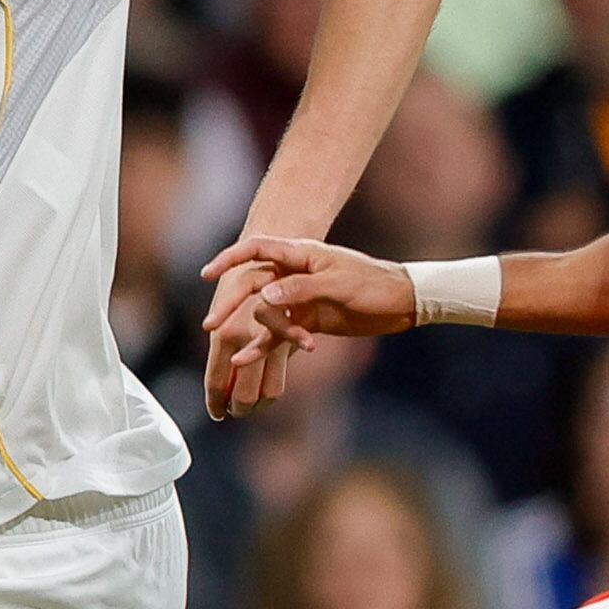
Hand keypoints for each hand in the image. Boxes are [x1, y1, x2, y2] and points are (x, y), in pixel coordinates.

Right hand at [197, 237, 414, 420]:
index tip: (208, 274)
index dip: (229, 258)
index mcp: (299, 254)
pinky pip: (278, 334)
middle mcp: (293, 274)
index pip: (256, 248)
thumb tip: (264, 297)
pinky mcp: (306, 321)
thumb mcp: (338, 283)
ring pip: (265, 315)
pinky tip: (247, 360)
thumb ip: (300, 289)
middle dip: (231, 306)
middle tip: (212, 326)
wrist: (401, 303)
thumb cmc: (373, 283)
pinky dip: (264, 347)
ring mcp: (298, 298)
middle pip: (251, 286)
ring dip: (260, 333)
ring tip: (258, 353)